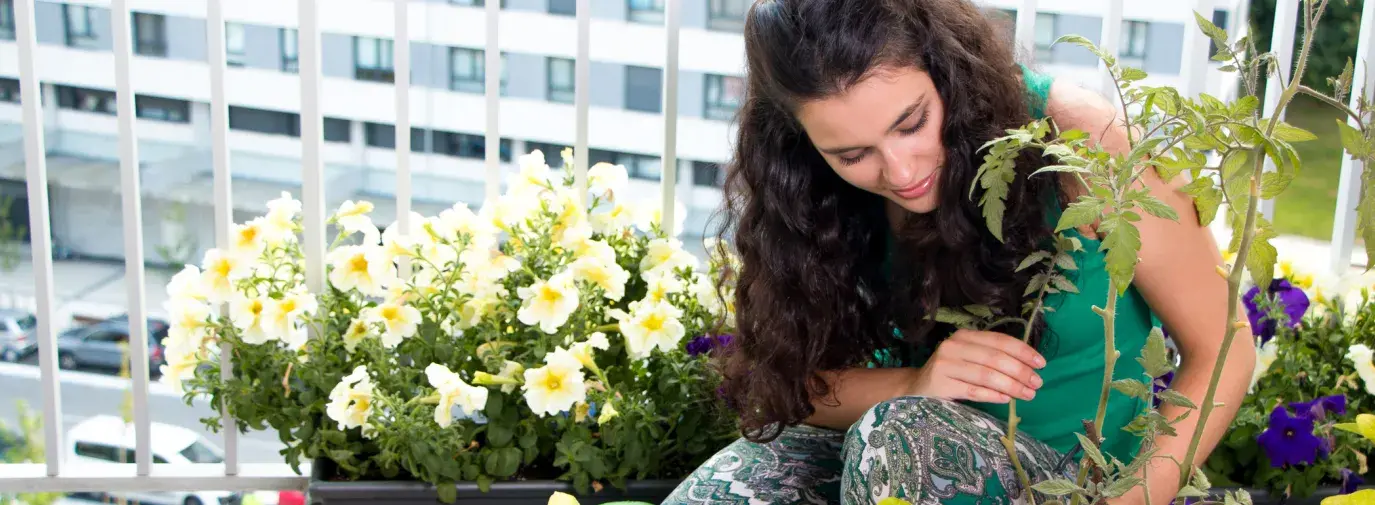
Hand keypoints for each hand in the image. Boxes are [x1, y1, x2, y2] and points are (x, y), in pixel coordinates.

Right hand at [906, 329, 1046, 402]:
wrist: (916, 388)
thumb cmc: (951, 374)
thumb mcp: (969, 358)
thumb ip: (992, 357)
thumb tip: (1029, 365)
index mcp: (964, 336)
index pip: (999, 340)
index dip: (1023, 351)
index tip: (1041, 364)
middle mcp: (953, 346)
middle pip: (995, 358)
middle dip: (1021, 371)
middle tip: (1037, 383)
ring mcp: (945, 365)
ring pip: (987, 375)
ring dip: (1012, 386)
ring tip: (1028, 394)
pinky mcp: (941, 385)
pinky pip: (973, 391)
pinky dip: (993, 395)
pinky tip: (1006, 399)